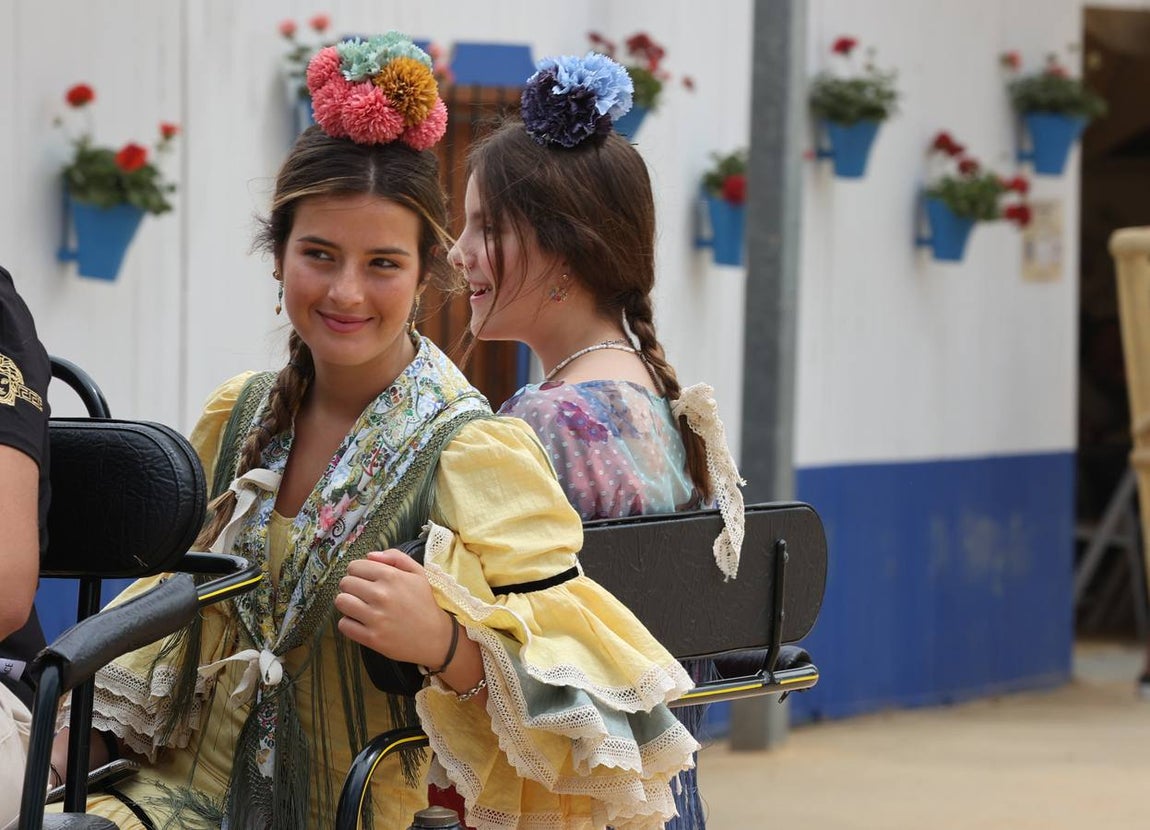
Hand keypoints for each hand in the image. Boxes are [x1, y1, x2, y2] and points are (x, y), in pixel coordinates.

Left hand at [336, 549, 454, 666]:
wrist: (435, 636)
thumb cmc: (424, 602)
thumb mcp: (417, 573)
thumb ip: (395, 557)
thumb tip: (370, 555)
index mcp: (391, 576)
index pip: (354, 566)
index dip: (357, 572)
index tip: (365, 580)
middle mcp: (381, 595)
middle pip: (345, 583)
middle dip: (351, 587)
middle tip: (362, 594)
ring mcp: (375, 617)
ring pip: (341, 602)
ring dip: (347, 603)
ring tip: (359, 607)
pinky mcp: (371, 638)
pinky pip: (343, 625)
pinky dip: (349, 623)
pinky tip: (361, 622)